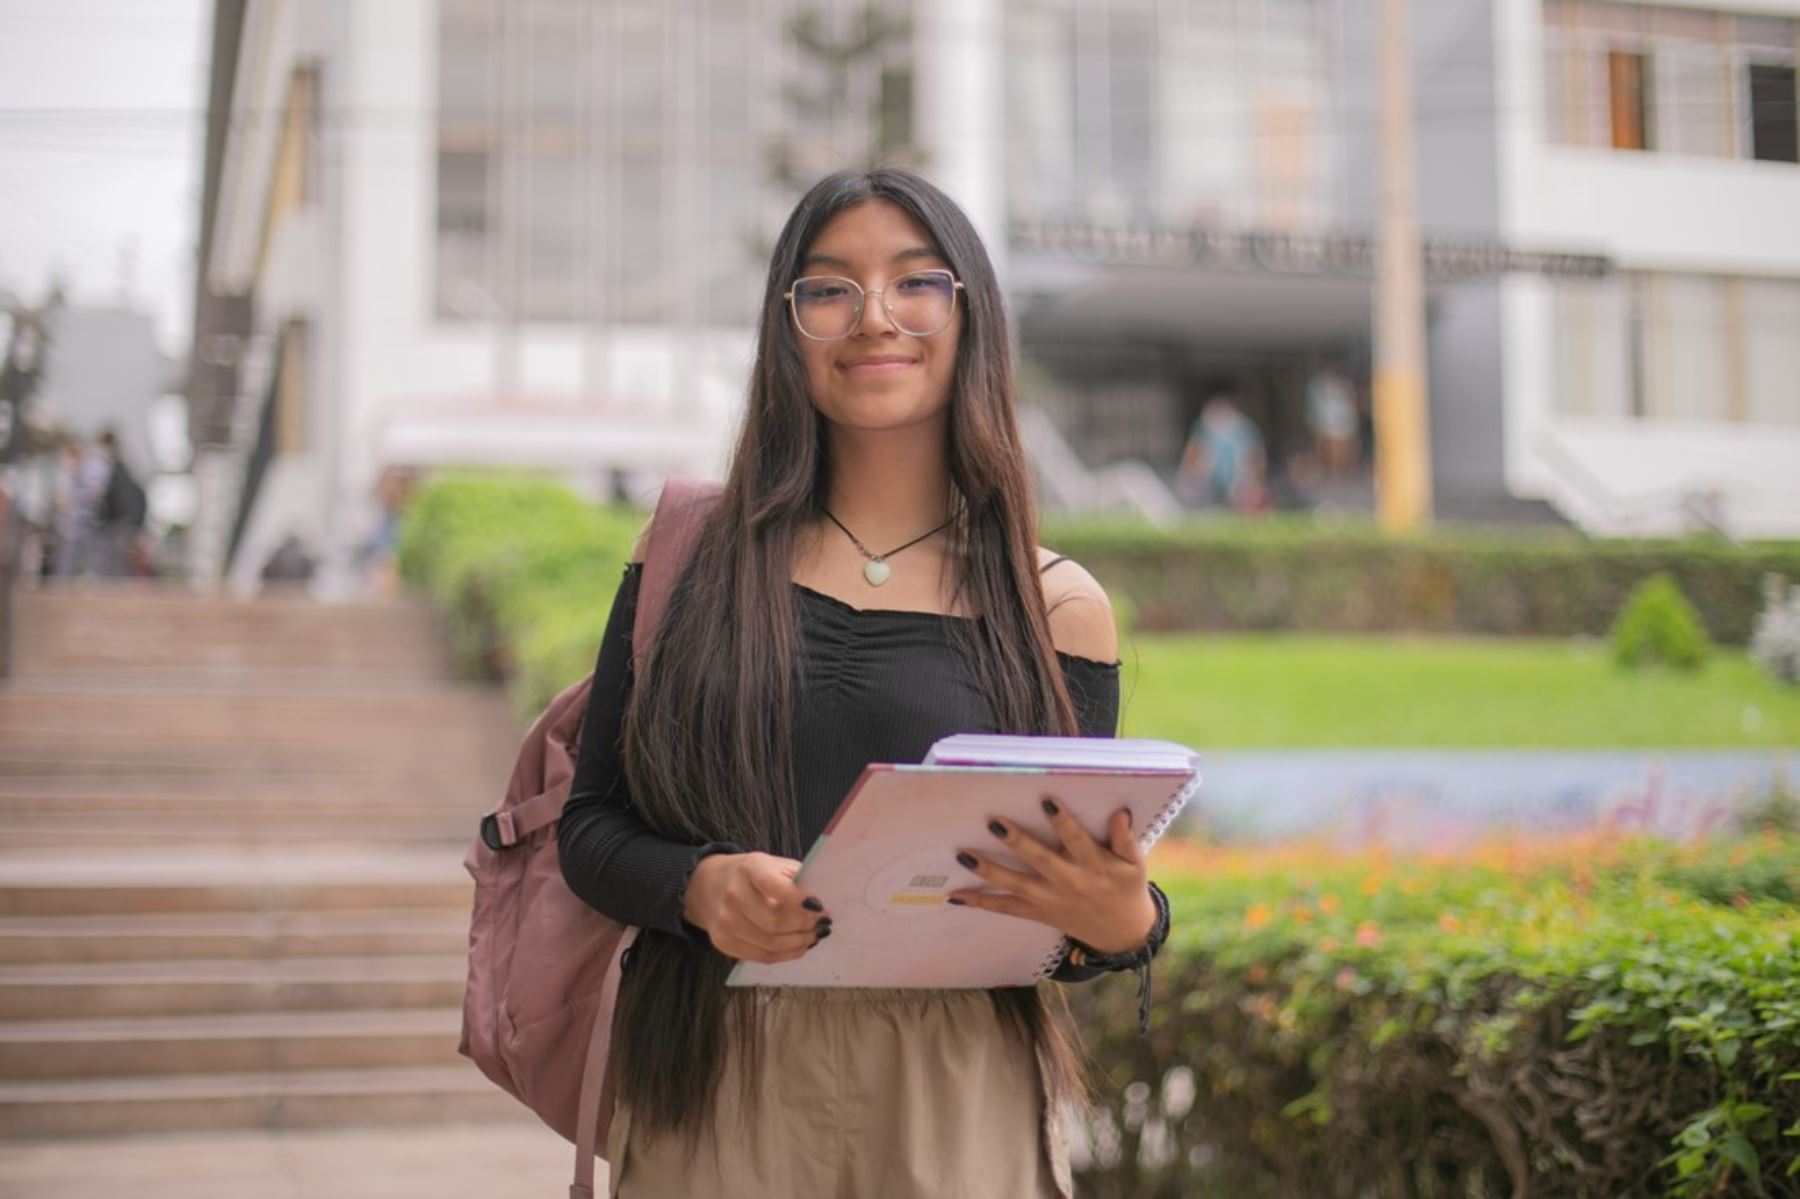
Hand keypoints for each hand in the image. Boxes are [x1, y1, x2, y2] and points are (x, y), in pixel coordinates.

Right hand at [681, 851, 830, 963]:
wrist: (709, 885)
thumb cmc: (751, 874)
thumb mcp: (772, 864)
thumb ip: (796, 879)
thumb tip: (824, 904)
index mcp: (749, 869)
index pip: (774, 887)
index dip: (800, 900)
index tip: (820, 906)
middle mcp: (733, 895)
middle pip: (775, 921)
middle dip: (806, 925)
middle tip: (822, 923)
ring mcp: (725, 922)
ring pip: (771, 943)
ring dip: (800, 942)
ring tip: (814, 935)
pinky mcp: (723, 943)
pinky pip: (763, 957)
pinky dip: (787, 954)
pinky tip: (799, 945)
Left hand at [947, 800, 1156, 955]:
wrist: (1120, 932)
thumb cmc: (1126, 888)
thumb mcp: (1134, 864)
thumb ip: (1125, 839)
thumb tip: (1119, 814)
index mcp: (1093, 866)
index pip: (1076, 840)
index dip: (1062, 822)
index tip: (1047, 801)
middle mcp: (1068, 882)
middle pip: (1039, 860)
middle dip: (1017, 842)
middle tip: (994, 822)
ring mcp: (1049, 900)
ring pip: (1015, 885)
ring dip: (988, 870)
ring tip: (963, 855)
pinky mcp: (1037, 912)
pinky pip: (1006, 908)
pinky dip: (981, 902)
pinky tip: (956, 895)